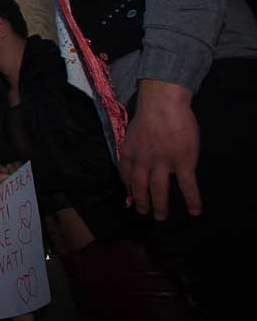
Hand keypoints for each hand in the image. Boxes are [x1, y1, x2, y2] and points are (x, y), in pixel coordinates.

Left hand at [119, 80, 199, 219]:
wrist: (163, 103)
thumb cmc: (149, 113)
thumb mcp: (133, 131)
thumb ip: (133, 145)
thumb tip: (134, 153)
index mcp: (130, 152)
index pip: (126, 173)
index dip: (128, 185)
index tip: (130, 192)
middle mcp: (144, 161)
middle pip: (140, 187)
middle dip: (141, 202)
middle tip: (144, 212)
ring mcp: (163, 163)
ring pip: (159, 190)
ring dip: (159, 205)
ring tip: (161, 217)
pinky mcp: (183, 162)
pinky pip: (187, 185)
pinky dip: (192, 200)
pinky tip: (194, 211)